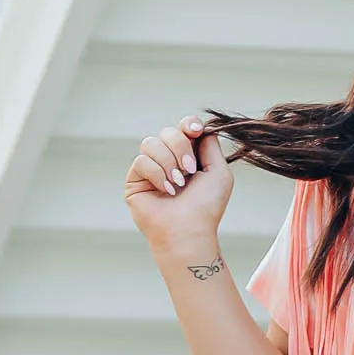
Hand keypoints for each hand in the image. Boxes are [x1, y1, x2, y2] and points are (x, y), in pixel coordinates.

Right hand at [125, 120, 233, 260]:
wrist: (188, 230)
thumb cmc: (206, 206)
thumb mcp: (218, 171)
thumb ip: (210, 145)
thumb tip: (199, 127)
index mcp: (188, 156)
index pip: (183, 127)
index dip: (188, 124)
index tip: (195, 131)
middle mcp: (168, 160)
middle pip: (169, 131)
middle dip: (181, 148)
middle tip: (190, 170)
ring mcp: (150, 169)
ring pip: (151, 143)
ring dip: (168, 162)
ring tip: (177, 184)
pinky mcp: (135, 179)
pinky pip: (141, 161)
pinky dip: (156, 174)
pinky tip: (165, 190)